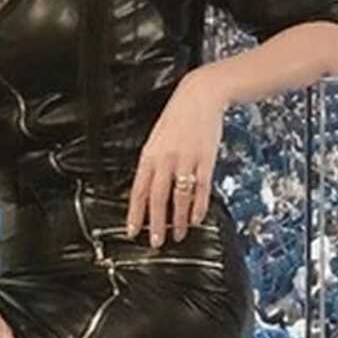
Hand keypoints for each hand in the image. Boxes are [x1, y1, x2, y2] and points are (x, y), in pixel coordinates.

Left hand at [126, 67, 225, 246]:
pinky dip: (199, 206)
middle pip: (158, 197)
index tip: (132, 230)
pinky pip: (201, 188)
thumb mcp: (156, 137)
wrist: (201, 96)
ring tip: (178, 235)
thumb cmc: (177, 117)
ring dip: (178, 219)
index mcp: (150, 154)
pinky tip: (196, 218)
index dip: (134, 213)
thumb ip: (153, 162)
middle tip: (155, 242)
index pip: (139, 189)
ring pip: (180, 197)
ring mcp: (187, 160)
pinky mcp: (206, 160)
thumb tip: (147, 188)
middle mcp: (166, 159)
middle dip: (155, 223)